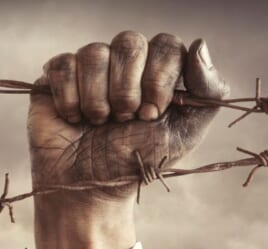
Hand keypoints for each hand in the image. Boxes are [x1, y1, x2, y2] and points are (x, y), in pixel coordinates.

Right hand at [27, 30, 228, 202]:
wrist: (94, 186)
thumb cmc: (142, 160)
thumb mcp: (186, 133)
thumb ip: (208, 91)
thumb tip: (200, 44)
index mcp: (161, 69)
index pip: (167, 46)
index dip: (159, 79)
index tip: (153, 114)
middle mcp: (129, 62)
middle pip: (130, 43)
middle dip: (128, 90)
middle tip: (127, 120)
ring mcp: (93, 65)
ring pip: (95, 53)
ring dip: (99, 100)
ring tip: (101, 123)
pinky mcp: (59, 74)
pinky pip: (63, 65)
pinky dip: (71, 100)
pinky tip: (76, 119)